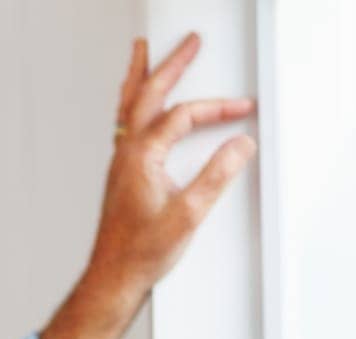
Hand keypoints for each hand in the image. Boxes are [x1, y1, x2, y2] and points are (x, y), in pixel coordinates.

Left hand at [42, 32, 256, 338]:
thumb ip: (216, 176)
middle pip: (149, 94)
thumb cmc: (141, 253)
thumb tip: (239, 147)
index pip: (183, 116)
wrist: (113, 278)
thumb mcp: (189, 215)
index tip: (242, 111)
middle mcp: (127, 153)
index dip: (217, 109)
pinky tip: (137, 108)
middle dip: (171, 65)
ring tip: (144, 54)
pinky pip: (125, 126)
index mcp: (142, 155)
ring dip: (141, 77)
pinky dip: (133, 105)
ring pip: (130, 106)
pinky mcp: (121, 176)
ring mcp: (121, 163)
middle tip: (187, 43)